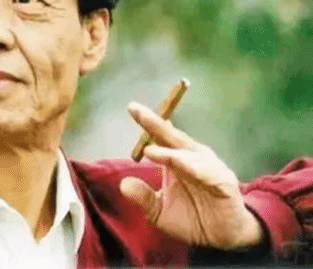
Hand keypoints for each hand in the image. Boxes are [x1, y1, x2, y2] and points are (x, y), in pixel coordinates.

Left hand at [120, 102, 263, 248]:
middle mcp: (192, 158)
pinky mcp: (223, 182)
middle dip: (154, 122)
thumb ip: (143, 199)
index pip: (160, 137)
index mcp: (176, 160)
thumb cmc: (192, 219)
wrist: (224, 239)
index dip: (147, 123)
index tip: (132, 108)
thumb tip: (123, 184)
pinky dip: (193, 167)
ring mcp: (208, 167)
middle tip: (135, 110)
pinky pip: (207, 172)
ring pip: (187, 154)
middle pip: (172, 136)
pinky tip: (180, 165)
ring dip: (169, 151)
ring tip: (149, 150)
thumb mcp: (160, 213)